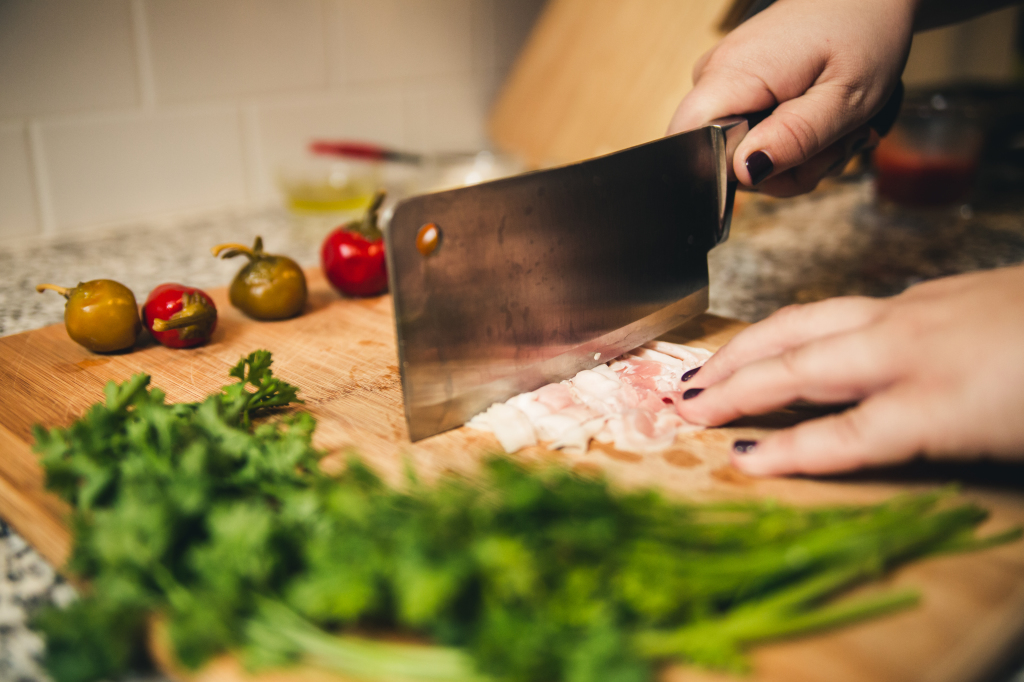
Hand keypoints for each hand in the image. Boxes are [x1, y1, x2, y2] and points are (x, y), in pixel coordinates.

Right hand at [668, 0, 913, 196]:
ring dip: (793, 159)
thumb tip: (744, 172)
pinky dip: (788, 140)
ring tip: (832, 131)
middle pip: (720, 161)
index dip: (737, 174)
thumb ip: (794, 138)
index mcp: (731, 75)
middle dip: (781, 171)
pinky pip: (748, 134)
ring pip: (739, 155)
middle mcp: (713, 76)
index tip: (790, 160)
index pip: (690, 148)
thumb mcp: (845, 98)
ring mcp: (722, 79)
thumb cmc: (864, 31)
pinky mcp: (735, 85)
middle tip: (830, 147)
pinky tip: (816, 119)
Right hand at [676, 266, 1023, 474]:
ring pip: (809, 321)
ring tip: (709, 364)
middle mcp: (909, 348)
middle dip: (736, 382)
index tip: (737, 462)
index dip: (786, 451)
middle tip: (682, 399)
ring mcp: (913, 310)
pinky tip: (788, 338)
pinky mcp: (926, 291)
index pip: (839, 435)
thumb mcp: (1010, 442)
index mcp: (937, 400)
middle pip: (802, 364)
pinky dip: (796, 325)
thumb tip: (860, 445)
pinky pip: (840, 307)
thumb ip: (929, 443)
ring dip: (750, 344)